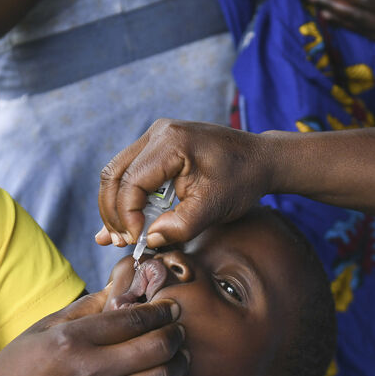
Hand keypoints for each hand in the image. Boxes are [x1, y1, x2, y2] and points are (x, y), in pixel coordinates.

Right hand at [0, 290, 189, 375]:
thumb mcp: (38, 331)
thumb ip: (81, 309)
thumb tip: (117, 289)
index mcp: (73, 341)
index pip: (134, 318)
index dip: (160, 309)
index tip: (169, 306)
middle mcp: (93, 371)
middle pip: (158, 346)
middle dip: (175, 332)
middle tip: (177, 327)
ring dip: (179, 362)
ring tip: (179, 353)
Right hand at [96, 119, 272, 249]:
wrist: (260, 159)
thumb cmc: (242, 179)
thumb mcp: (215, 207)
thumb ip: (181, 225)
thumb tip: (149, 238)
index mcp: (171, 142)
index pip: (131, 181)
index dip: (128, 215)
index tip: (137, 240)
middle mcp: (158, 133)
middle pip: (114, 174)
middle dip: (113, 212)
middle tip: (121, 242)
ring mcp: (156, 137)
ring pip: (116, 173)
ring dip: (115, 206)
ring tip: (119, 237)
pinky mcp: (158, 147)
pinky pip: (130, 172)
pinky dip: (125, 198)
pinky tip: (120, 224)